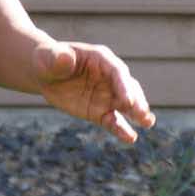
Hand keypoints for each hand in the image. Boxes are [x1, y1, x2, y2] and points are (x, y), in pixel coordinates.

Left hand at [33, 40, 156, 144]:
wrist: (45, 75)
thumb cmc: (48, 60)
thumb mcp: (49, 57)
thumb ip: (58, 58)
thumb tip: (65, 58)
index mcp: (102, 60)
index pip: (117, 73)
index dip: (123, 86)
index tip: (128, 100)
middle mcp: (110, 78)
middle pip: (128, 89)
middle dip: (136, 101)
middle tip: (143, 114)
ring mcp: (108, 96)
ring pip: (127, 106)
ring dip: (138, 114)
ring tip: (148, 122)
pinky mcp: (101, 112)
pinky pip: (114, 122)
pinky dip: (122, 130)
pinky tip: (130, 138)